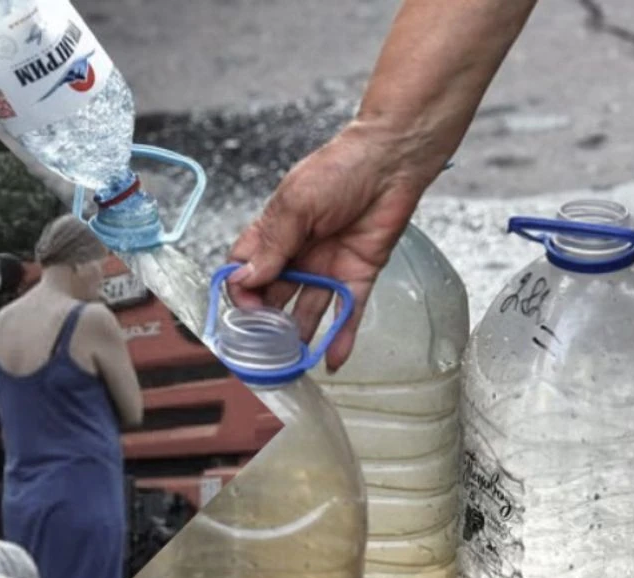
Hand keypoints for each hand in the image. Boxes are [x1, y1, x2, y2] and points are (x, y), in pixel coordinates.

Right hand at [226, 120, 442, 371]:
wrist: (392, 160)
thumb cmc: (339, 169)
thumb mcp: (296, 204)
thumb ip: (272, 245)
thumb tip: (244, 280)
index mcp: (275, 232)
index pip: (245, 269)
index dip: (240, 291)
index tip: (244, 309)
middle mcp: (298, 253)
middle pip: (273, 294)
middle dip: (266, 321)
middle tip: (264, 345)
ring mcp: (328, 266)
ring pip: (307, 309)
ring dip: (299, 334)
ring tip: (293, 360)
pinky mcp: (358, 274)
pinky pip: (347, 311)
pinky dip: (341, 337)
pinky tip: (333, 361)